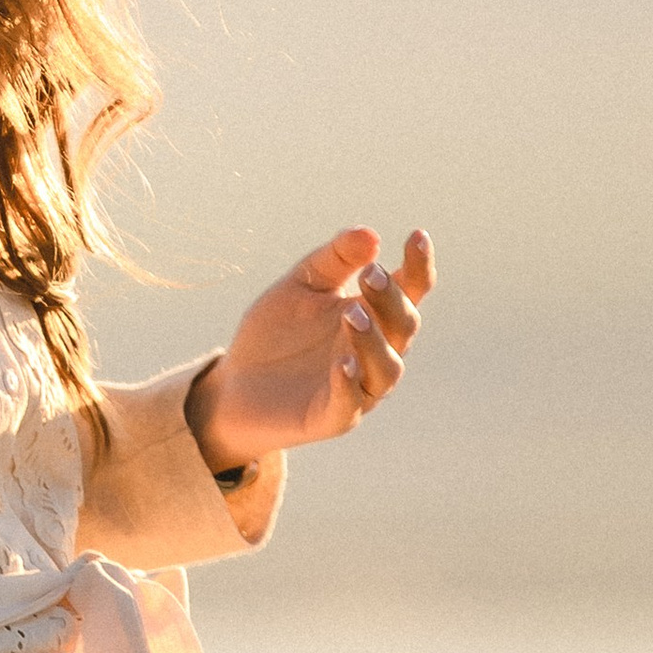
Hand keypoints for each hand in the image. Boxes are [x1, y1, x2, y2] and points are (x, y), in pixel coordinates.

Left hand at [184, 227, 433, 470]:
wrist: (234, 384)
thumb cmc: (276, 333)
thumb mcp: (300, 285)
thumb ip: (333, 259)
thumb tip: (370, 234)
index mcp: (373, 315)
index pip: (409, 290)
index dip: (418, 266)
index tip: (416, 236)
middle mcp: (374, 352)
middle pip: (403, 326)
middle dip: (391, 299)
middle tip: (369, 275)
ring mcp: (358, 388)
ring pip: (387, 368)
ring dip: (374, 341)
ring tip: (352, 315)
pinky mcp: (331, 418)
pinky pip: (350, 405)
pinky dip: (349, 384)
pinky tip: (340, 363)